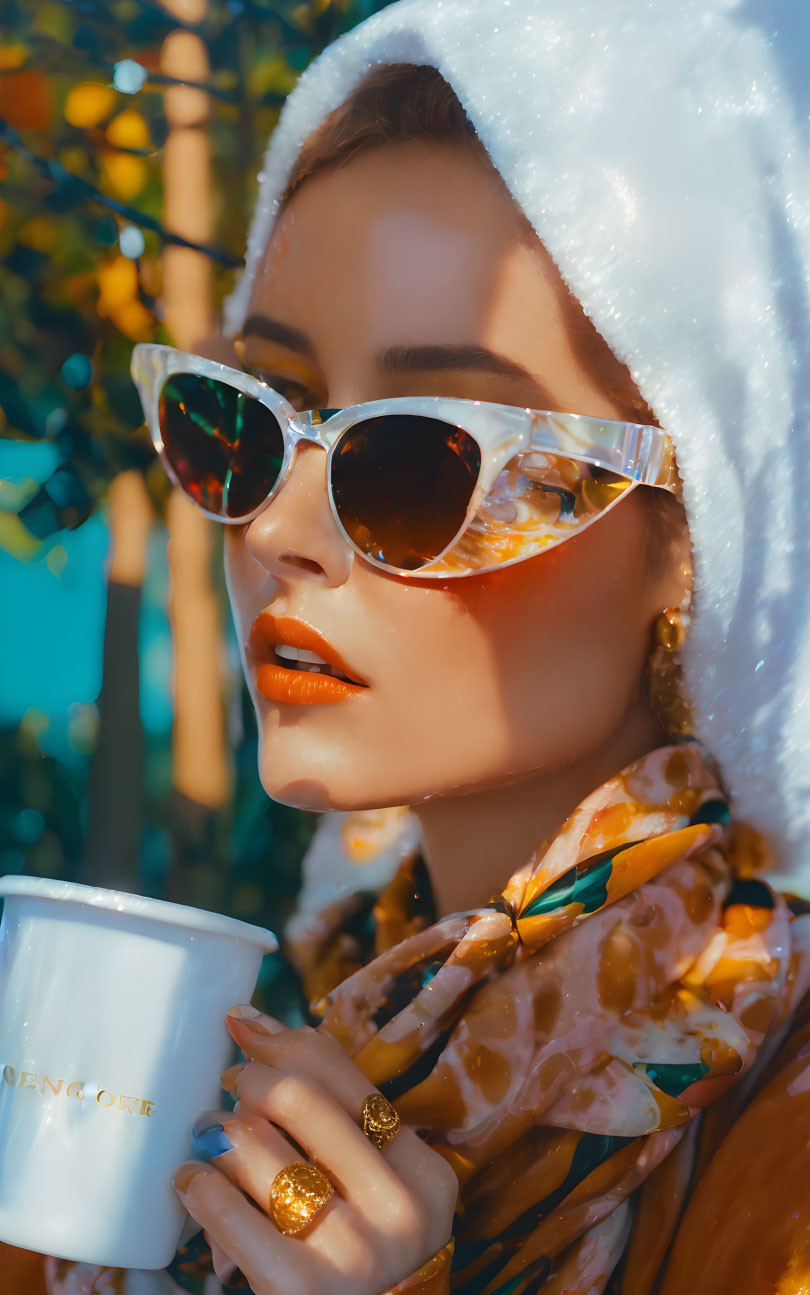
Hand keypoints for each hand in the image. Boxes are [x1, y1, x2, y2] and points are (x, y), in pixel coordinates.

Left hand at [172, 1007, 457, 1294]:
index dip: (284, 1042)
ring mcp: (351, 1252)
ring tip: (209, 1137)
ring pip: (255, 1147)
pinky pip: (226, 1210)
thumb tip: (254, 1021)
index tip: (246, 1032)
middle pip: (298, 1097)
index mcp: (424, 1173)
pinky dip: (198, 1184)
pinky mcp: (298, 1289)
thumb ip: (337, 1116)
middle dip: (249, 1079)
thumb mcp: (377, 1186)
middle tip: (230, 1084)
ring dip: (217, 1131)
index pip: (345, 1077)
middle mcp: (398, 1209)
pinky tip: (193, 1181)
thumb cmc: (361, 1251)